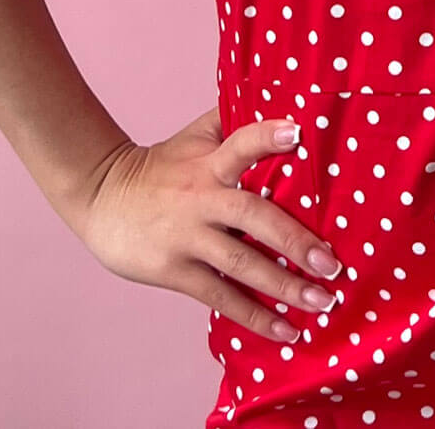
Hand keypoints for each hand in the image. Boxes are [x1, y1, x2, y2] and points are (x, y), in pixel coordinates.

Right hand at [69, 105, 342, 343]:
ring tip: (322, 303)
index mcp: (209, 162)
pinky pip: (220, 296)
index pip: (240, 142)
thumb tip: (286, 104)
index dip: (267, 136)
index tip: (297, 133)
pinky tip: (285, 330)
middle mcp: (202, 198)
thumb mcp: (194, 137)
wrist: (101, 196)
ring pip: (241, 264)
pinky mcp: (175, 270)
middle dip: (295, 241)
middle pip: (253, 216)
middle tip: (333, 264)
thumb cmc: (162, 165)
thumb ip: (233, 122)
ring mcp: (188, 237)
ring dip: (284, 286)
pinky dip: (254, 315)